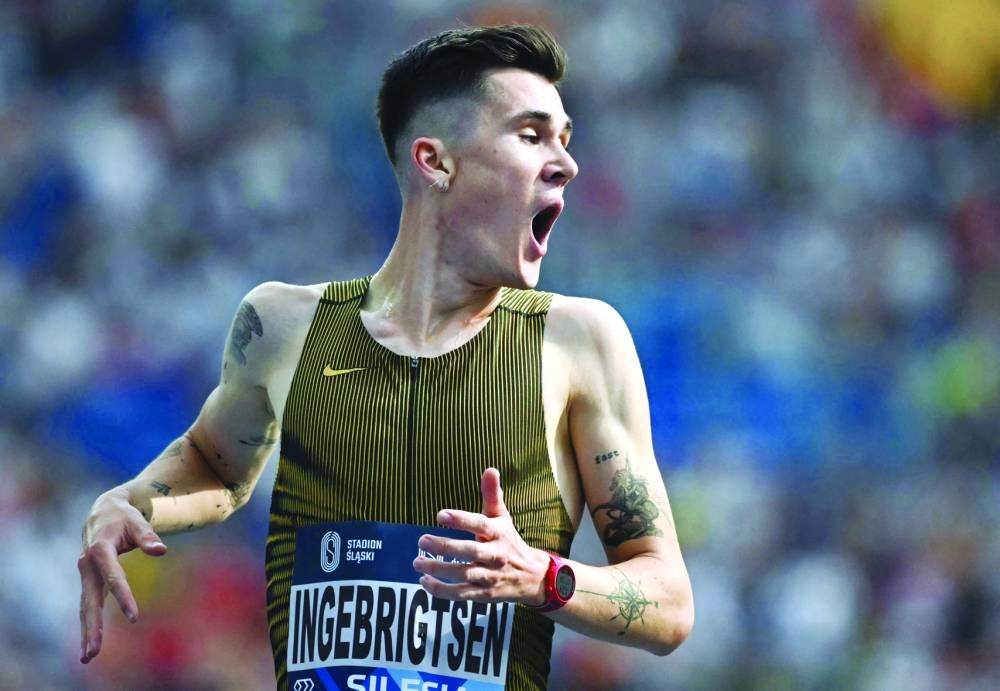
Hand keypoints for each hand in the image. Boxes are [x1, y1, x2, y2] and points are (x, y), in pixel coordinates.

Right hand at [78, 487, 166, 662]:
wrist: (102, 510)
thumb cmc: (123, 516)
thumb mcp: (136, 521)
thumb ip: (148, 536)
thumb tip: (161, 550)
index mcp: (99, 549)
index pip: (113, 576)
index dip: (123, 596)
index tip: (134, 616)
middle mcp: (87, 564)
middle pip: (89, 600)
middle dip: (92, 627)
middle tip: (93, 652)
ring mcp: (86, 573)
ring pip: (86, 606)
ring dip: (87, 630)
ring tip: (88, 656)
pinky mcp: (90, 579)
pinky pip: (89, 603)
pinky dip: (90, 622)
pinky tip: (92, 641)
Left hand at [412, 467, 549, 604]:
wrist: (531, 576)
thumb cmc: (509, 541)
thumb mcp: (502, 518)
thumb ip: (492, 495)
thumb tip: (490, 469)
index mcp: (498, 533)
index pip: (480, 524)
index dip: (461, 519)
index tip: (440, 515)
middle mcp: (496, 555)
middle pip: (471, 551)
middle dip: (446, 547)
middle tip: (422, 540)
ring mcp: (490, 576)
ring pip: (464, 573)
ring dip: (439, 569)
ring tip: (417, 561)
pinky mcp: (484, 594)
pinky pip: (461, 594)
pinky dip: (442, 590)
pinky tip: (424, 581)